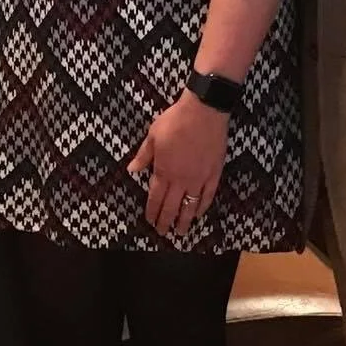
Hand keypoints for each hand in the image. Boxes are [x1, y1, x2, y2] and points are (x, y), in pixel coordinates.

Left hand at [126, 90, 230, 239]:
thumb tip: (131, 171)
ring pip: (190, 206)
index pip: (155, 198)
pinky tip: (199, 214)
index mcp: (163, 171)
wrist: (204, 112)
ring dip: (184, 221)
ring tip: (181, 232)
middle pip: (171, 207)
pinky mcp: (214, 174)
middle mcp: (180, 180)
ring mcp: (199, 179)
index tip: (150, 222)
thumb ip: (143, 156)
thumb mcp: (153, 135)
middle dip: (166, 222)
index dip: (152, 212)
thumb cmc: (175, 121)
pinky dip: (203, 207)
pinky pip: (208, 196)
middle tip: (163, 233)